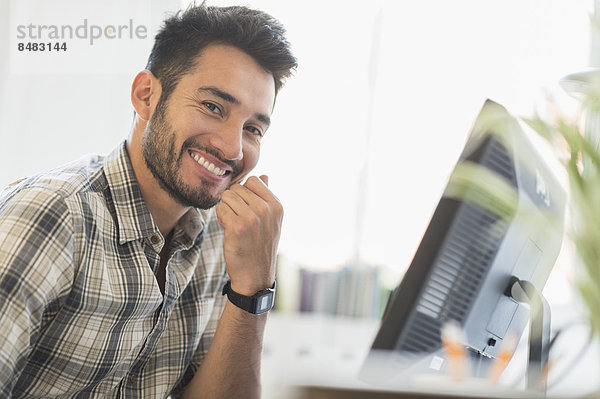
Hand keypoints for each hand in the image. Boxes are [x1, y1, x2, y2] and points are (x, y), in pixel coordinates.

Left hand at [216, 175, 282, 295]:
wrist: (255, 275)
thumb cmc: (260, 246)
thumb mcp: (271, 220)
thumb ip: (267, 196)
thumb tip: (264, 175)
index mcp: (277, 205)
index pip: (253, 181)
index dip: (244, 193)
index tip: (247, 209)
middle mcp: (266, 209)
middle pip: (237, 188)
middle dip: (234, 202)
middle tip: (240, 221)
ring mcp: (252, 217)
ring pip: (227, 197)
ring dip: (226, 210)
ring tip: (235, 225)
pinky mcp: (237, 227)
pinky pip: (220, 209)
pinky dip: (221, 219)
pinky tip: (229, 231)